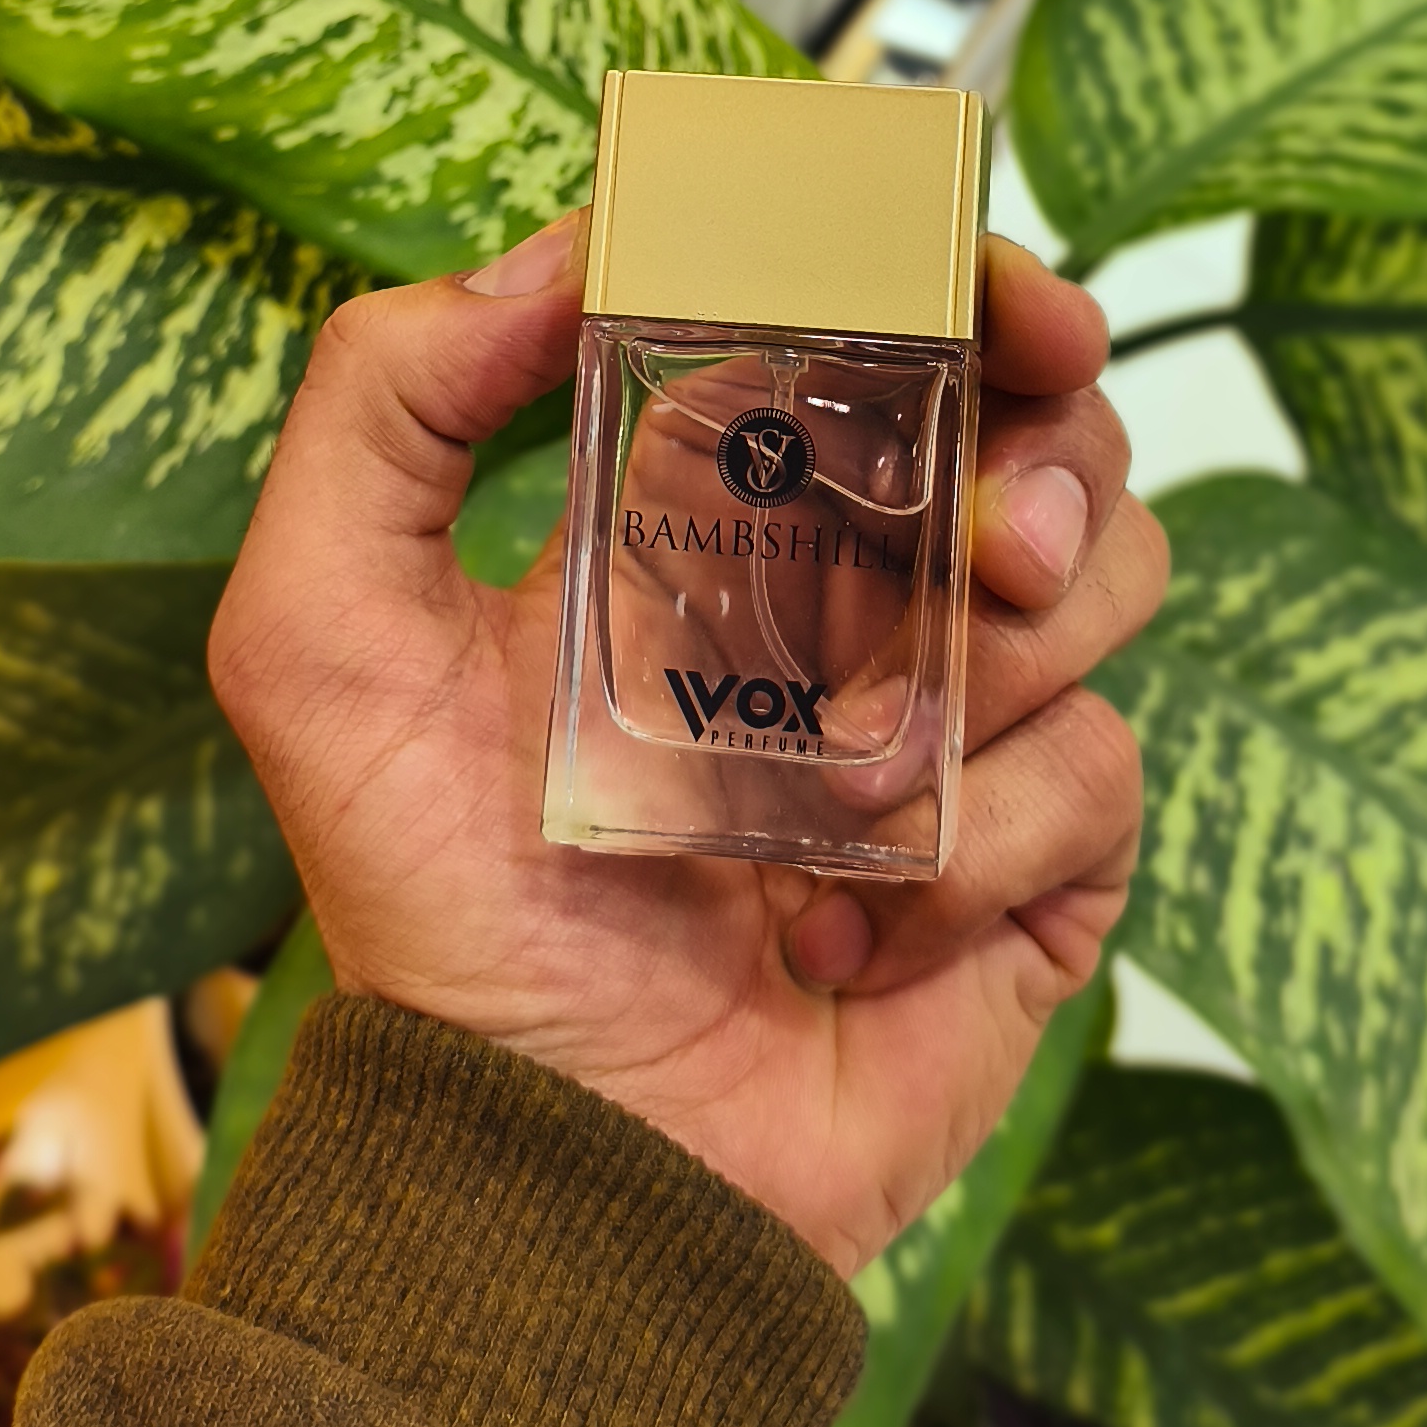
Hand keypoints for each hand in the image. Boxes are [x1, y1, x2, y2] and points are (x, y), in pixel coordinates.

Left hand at [207, 220, 1160, 1275]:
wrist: (553, 1179)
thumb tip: (557, 247)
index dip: (963, 283)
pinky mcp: (1036, 874)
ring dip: (1001, 658)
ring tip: (860, 776)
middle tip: (996, 532)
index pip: (880, 328)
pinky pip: (1099, 774)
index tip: (998, 297)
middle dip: (1050, 446)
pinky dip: (985, 844)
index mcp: (714, 510)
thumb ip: (381, 403)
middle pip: (1043, 428)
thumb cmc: (433, 917)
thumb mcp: (319, 636)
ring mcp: (960, 732)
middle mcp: (854, 599)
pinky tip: (849, 928)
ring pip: (1106, 580)